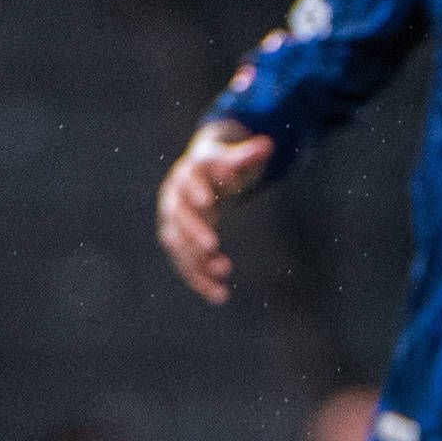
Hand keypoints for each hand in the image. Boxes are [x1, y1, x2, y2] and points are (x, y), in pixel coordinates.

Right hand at [154, 124, 270, 304]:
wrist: (200, 174)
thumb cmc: (220, 164)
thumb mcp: (233, 157)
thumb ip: (247, 154)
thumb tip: (267, 144)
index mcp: (189, 174)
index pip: (190, 181)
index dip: (197, 190)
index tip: (208, 201)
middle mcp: (175, 199)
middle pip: (180, 216)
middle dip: (195, 231)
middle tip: (212, 245)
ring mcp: (174, 223)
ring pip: (179, 245)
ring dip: (196, 260)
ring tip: (224, 271)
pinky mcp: (179, 244)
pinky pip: (185, 264)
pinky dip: (200, 280)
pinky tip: (220, 295)